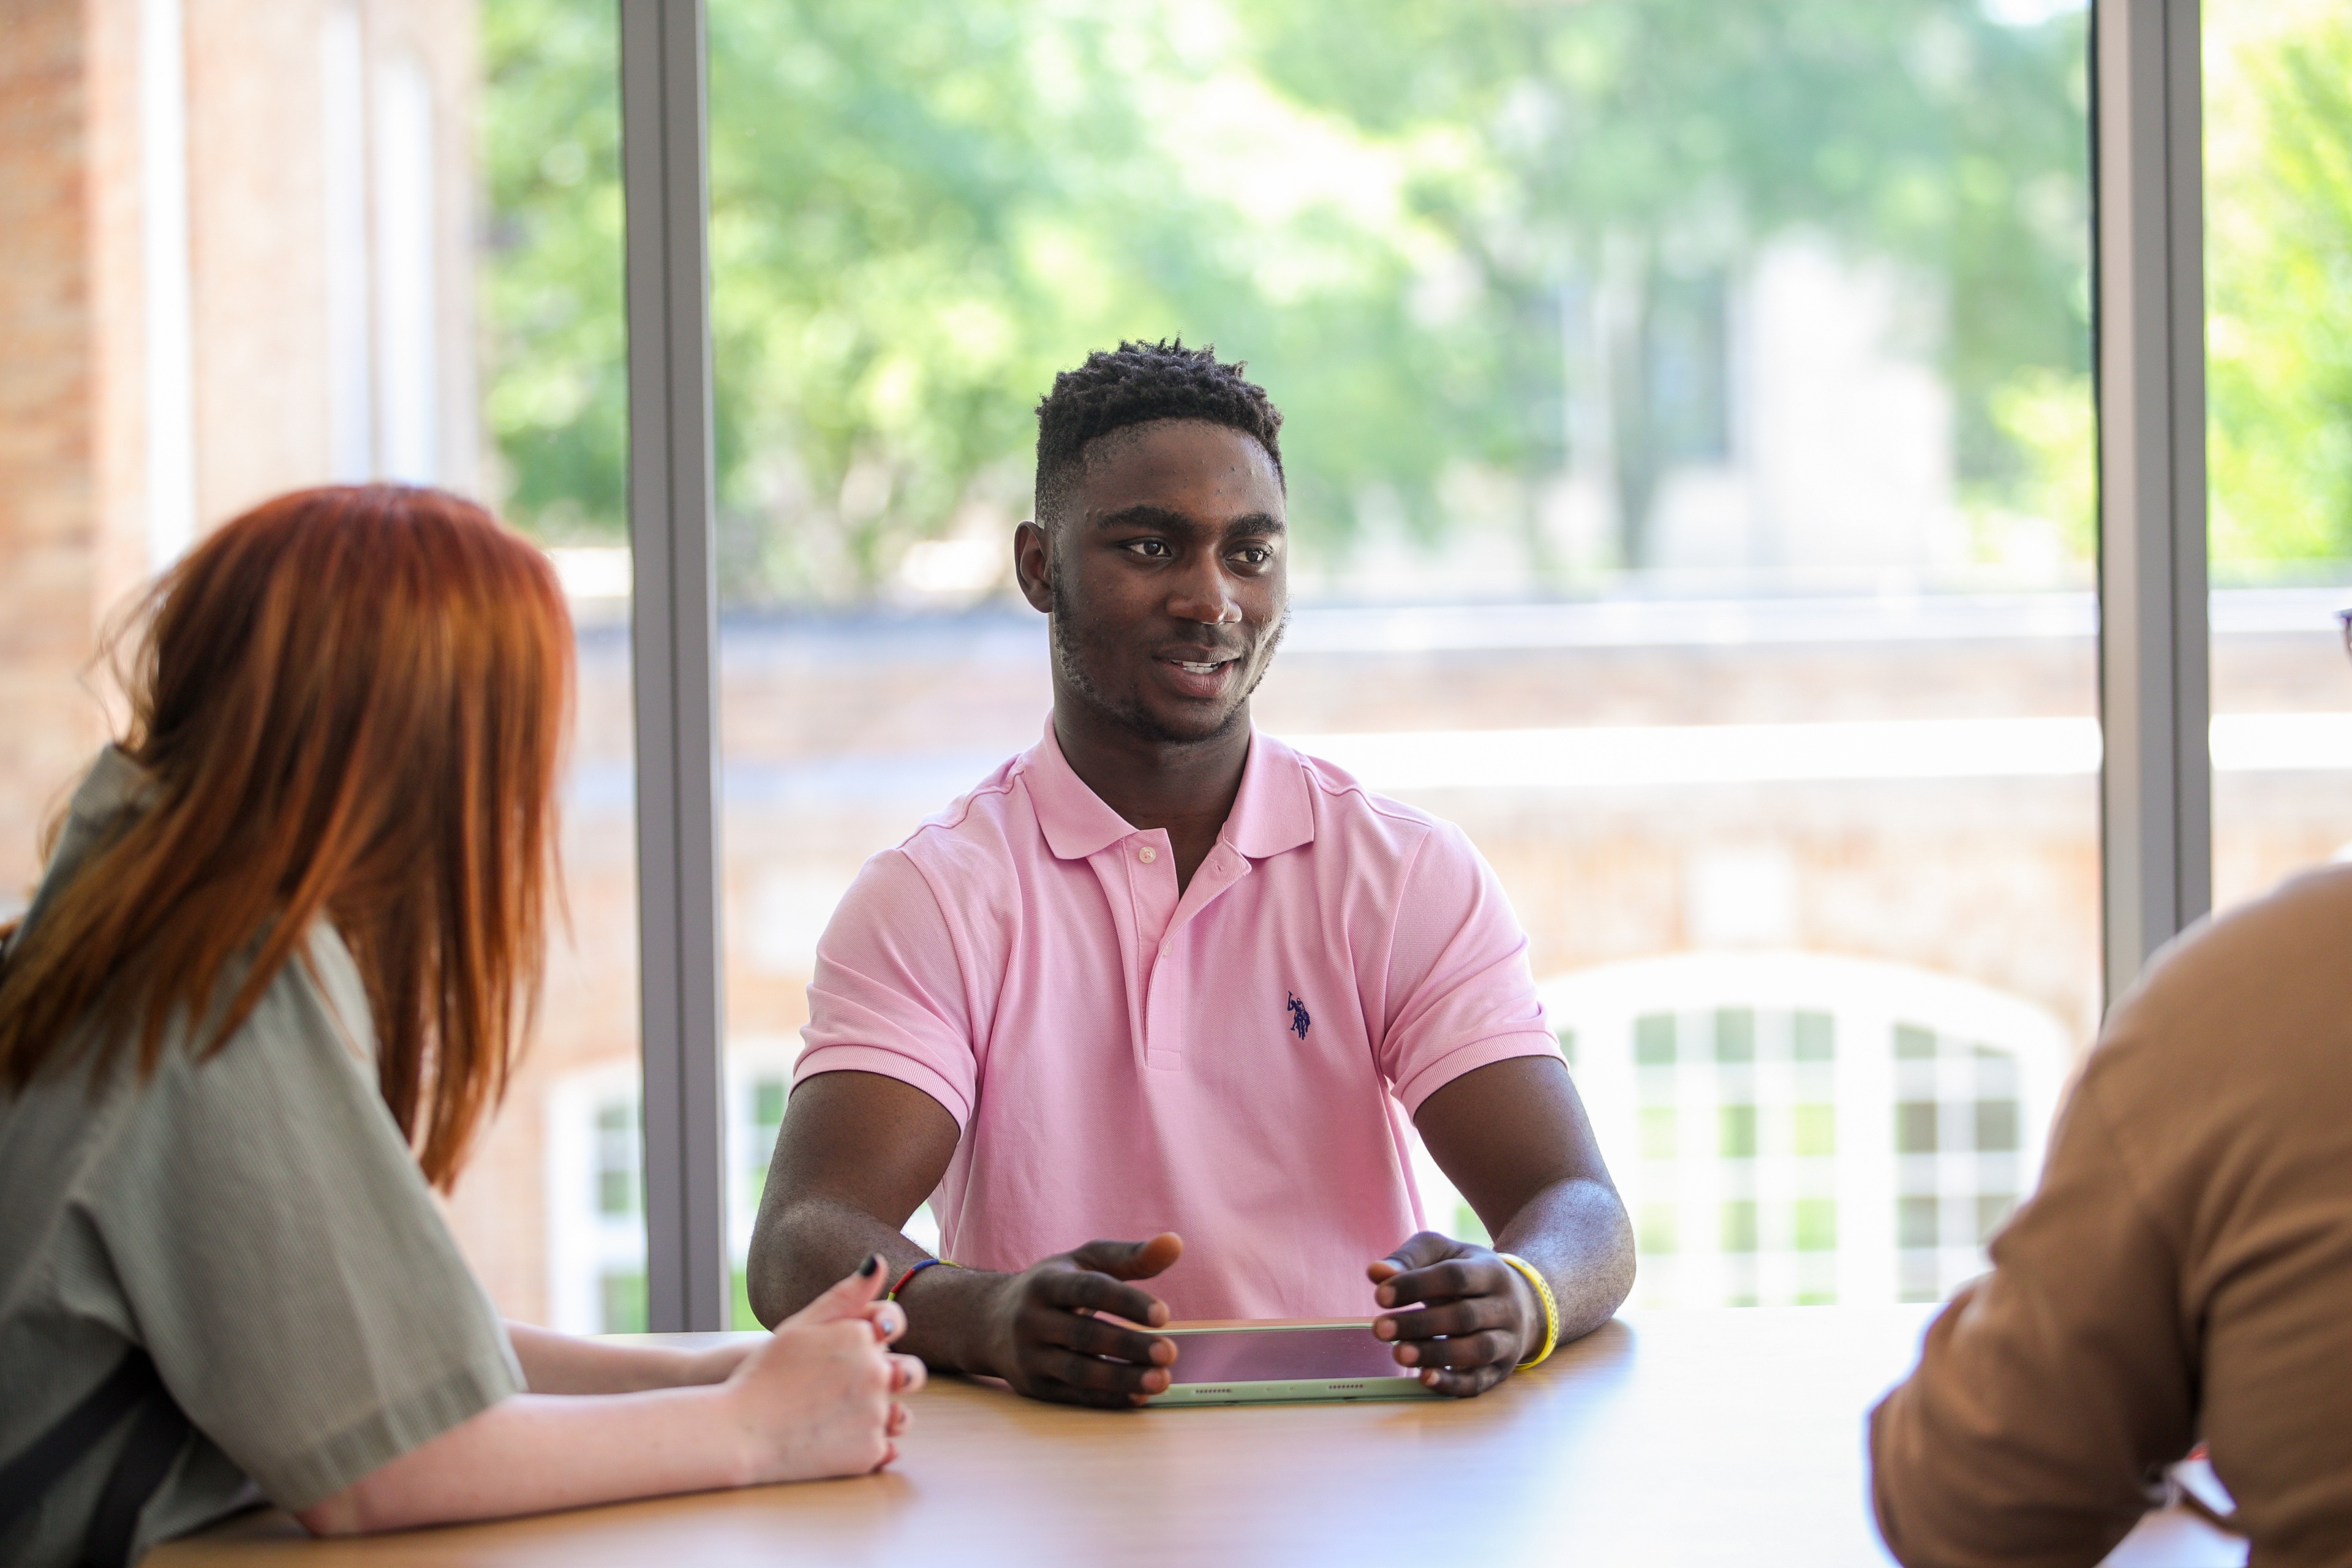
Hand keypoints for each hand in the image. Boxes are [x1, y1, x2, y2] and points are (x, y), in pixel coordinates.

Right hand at [726, 1255, 926, 1481]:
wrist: (738, 1433)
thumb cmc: (764, 1375)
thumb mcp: (800, 1327)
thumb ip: (845, 1296)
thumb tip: (879, 1262)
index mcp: (861, 1337)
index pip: (893, 1325)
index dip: (877, 1334)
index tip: (852, 1348)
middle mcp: (877, 1373)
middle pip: (909, 1373)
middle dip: (891, 1377)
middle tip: (848, 1389)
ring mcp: (876, 1415)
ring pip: (898, 1414)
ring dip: (880, 1414)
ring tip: (839, 1418)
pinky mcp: (870, 1453)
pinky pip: (885, 1446)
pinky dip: (865, 1444)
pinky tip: (835, 1441)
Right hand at [976, 1233, 1183, 1408]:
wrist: (990, 1321)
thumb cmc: (1054, 1286)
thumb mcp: (1084, 1262)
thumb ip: (1130, 1256)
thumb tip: (1176, 1243)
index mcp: (1046, 1282)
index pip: (1089, 1289)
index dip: (1126, 1301)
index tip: (1164, 1315)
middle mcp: (1032, 1319)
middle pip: (1084, 1334)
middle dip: (1129, 1346)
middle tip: (1170, 1353)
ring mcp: (1030, 1356)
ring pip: (1078, 1371)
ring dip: (1121, 1379)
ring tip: (1162, 1380)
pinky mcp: (1034, 1387)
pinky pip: (1074, 1396)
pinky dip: (1108, 1399)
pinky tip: (1140, 1396)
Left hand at [1368, 1231, 1540, 1397]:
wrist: (1523, 1302)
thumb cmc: (1467, 1273)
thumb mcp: (1443, 1255)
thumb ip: (1409, 1259)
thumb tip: (1376, 1272)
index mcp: (1490, 1271)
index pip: (1454, 1276)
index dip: (1416, 1285)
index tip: (1380, 1295)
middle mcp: (1505, 1306)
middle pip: (1464, 1317)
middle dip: (1419, 1324)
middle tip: (1379, 1329)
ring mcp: (1508, 1340)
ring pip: (1476, 1350)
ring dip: (1435, 1354)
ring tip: (1398, 1353)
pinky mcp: (1501, 1370)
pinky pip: (1479, 1382)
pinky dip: (1452, 1383)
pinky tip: (1424, 1378)